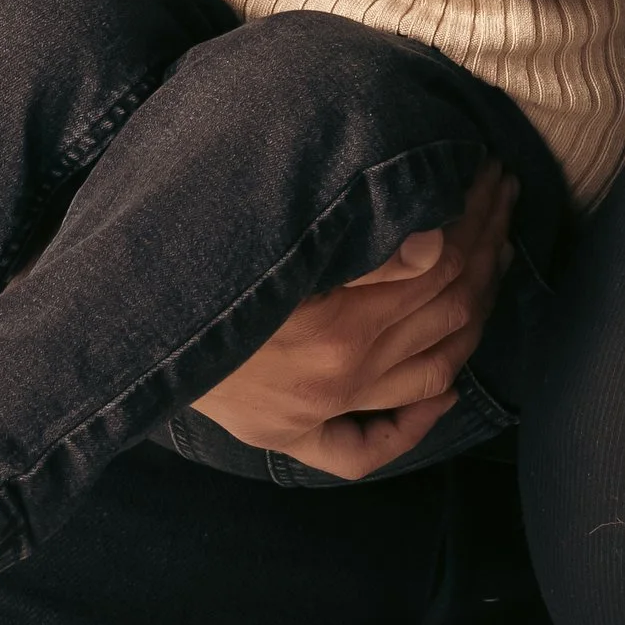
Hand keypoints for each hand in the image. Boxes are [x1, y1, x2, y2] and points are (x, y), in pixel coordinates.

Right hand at [190, 163, 518, 479]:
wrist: (121, 320)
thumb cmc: (200, 261)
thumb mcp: (275, 240)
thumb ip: (357, 246)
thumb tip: (434, 243)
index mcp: (337, 327)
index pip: (439, 267)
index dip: (473, 216)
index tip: (488, 174)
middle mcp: (338, 377)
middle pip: (446, 311)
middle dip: (485, 248)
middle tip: (502, 199)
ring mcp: (318, 412)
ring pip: (431, 372)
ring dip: (475, 315)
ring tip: (494, 263)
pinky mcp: (290, 436)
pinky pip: (365, 449)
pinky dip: (414, 426)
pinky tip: (446, 393)